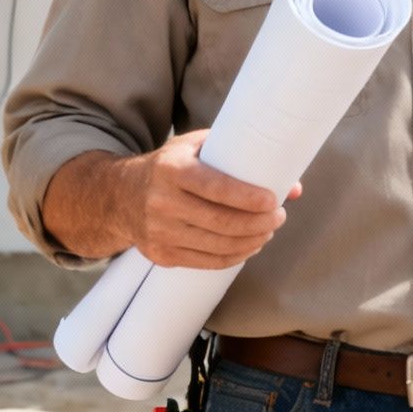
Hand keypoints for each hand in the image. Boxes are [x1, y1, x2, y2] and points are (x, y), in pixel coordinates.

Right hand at [122, 130, 298, 269]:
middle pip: (221, 222)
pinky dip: (234, 257)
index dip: (248, 198)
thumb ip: (241, 158)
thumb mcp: (197, 148)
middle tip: (278, 217)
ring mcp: (159, 233)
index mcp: (172, 170)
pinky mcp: (161, 255)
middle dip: (258, 223)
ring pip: (217, 246)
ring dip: (251, 242)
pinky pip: (206, 262)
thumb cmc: (170, 166)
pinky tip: (249, 247)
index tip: (274, 201)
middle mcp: (162, 202)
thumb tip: (292, 186)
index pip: (216, 188)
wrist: (120, 196)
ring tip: (268, 231)